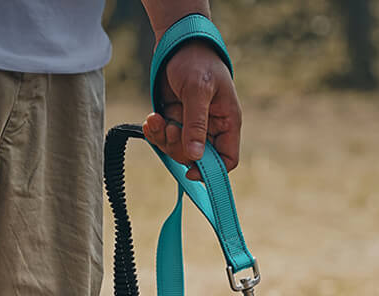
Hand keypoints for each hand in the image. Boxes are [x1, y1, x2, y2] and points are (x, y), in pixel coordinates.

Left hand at [142, 40, 240, 180]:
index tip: (191, 170)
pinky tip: (151, 119)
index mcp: (227, 123)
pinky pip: (165, 138)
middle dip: (180, 149)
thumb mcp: (198, 90)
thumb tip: (196, 156)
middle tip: (171, 129)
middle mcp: (211, 128)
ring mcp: (192, 126)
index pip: (227, 160)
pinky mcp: (175, 120)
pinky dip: (155, 132)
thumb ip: (196, 124)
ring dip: (164, 139)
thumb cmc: (196, 61)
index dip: (212, 170)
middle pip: (198, 159)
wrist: (177, 42)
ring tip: (156, 120)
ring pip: (178, 150)